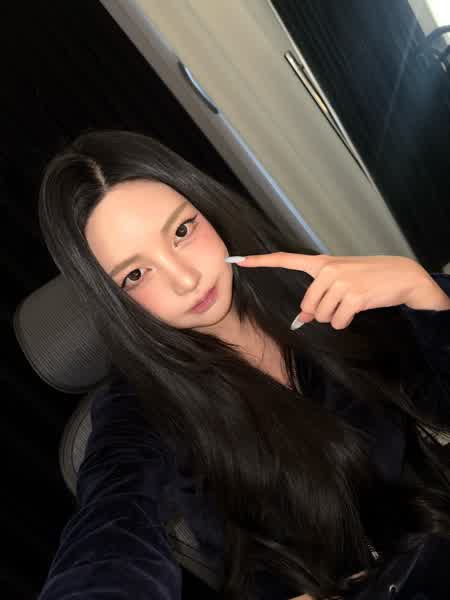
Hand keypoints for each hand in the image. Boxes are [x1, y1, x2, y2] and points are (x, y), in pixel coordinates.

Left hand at [229, 253, 435, 329]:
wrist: (401, 275)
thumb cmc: (369, 278)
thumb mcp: (341, 282)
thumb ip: (319, 295)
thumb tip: (303, 318)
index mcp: (321, 263)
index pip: (285, 260)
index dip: (259, 261)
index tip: (237, 259)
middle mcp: (327, 270)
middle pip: (308, 307)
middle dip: (322, 312)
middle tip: (342, 302)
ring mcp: (340, 282)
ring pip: (322, 317)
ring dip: (336, 317)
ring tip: (352, 303)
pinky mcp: (353, 296)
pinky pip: (337, 322)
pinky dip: (346, 322)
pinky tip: (357, 310)